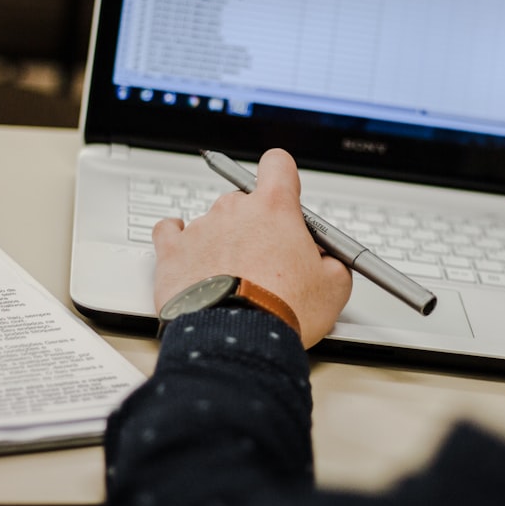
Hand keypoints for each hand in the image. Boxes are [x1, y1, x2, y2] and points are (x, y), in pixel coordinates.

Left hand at [152, 148, 352, 348]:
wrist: (236, 341)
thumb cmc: (282, 311)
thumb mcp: (333, 287)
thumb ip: (333, 261)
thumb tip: (331, 262)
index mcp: (275, 208)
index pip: (278, 164)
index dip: (282, 176)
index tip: (284, 192)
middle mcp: (234, 210)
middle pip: (245, 201)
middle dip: (256, 225)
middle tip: (267, 259)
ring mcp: (200, 228)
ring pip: (214, 222)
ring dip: (223, 242)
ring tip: (233, 278)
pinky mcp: (172, 252)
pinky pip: (170, 232)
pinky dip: (180, 241)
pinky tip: (190, 253)